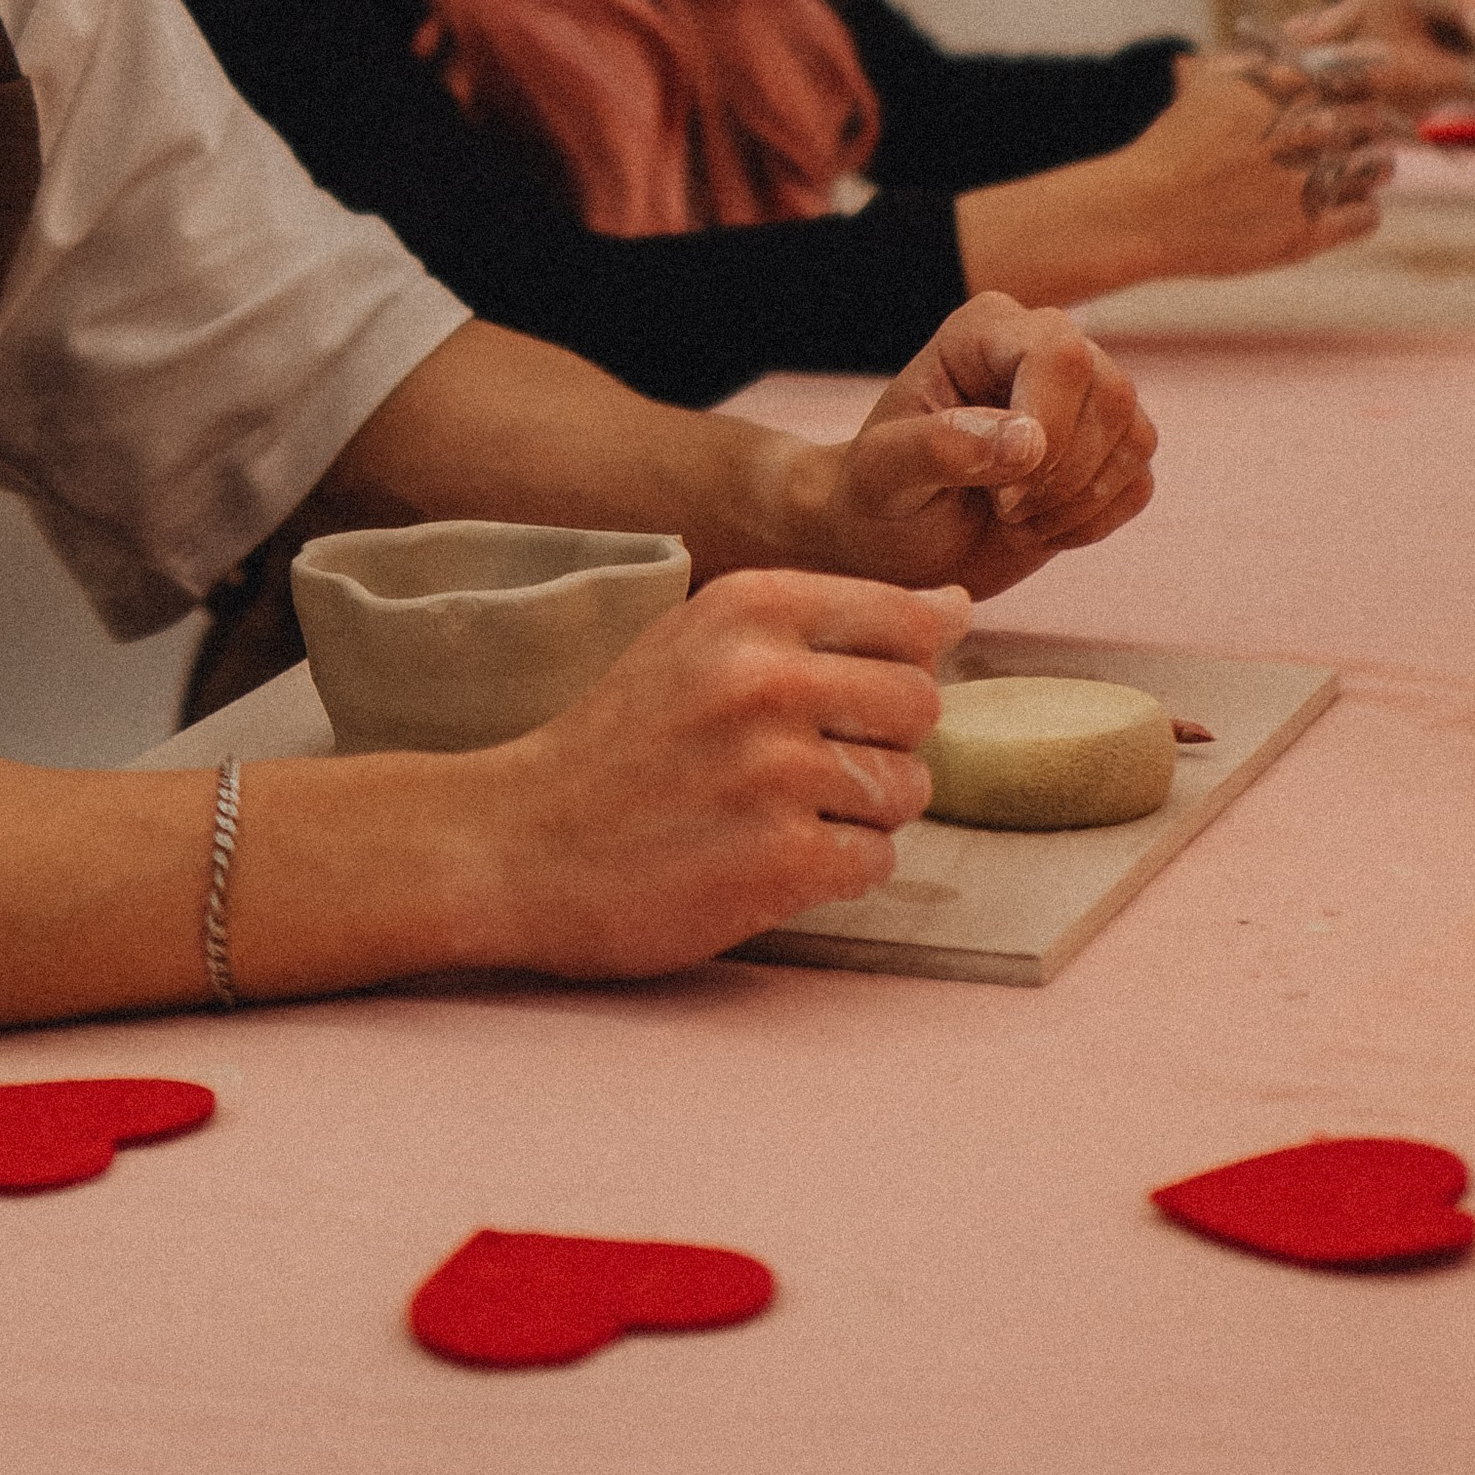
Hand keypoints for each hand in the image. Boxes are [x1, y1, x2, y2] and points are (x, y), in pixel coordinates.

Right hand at [457, 566, 965, 978]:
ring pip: (909, 789)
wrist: (517, 841)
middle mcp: (769, 676)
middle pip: (923, 706)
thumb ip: (824, 617)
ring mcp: (776, 771)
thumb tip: (957, 606)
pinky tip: (771, 857)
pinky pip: (875, 860)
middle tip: (809, 763)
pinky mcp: (779, 860)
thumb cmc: (622, 739)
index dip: (901, 666)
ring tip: (780, 811)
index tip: (853, 695)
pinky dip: (837, 868)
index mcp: (752, 606)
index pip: (911, 621)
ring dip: (861, 811)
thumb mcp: (702, 639)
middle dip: (884, 742)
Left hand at [788, 292, 1156, 602]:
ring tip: (1012, 519)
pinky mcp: (1105, 449)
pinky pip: (1139, 481)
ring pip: (1135, 437)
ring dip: (1077, 502)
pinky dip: (1093, 522)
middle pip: (1112, 393)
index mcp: (984, 329)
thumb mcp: (881, 475)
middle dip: (1064, 474)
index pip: (1060, 354)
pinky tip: (1039, 529)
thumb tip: (1026, 442)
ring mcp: (1082, 397)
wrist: (894, 539)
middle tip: (1002, 509)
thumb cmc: (876, 496)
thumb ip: (938, 448)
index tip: (1002, 494)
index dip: (1049, 428)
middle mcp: (1042, 347)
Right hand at [1115, 52, 1393, 264]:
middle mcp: (1297, 132)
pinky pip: (1369, 214)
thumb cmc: (1185, 136)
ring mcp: (1304, 186)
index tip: (1346, 91)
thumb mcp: (1229, 72)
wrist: (1145, 209)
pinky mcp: (1305, 234)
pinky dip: (1358, 205)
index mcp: (1277, 85)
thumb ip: (1297, 36)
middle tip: (1330, 135)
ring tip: (1329, 165)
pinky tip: (1327, 199)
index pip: (1357, 70)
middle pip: (1371, 118)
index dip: (1362, 79)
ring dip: (1366, 163)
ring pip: (1379, 166)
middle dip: (1361, 124)